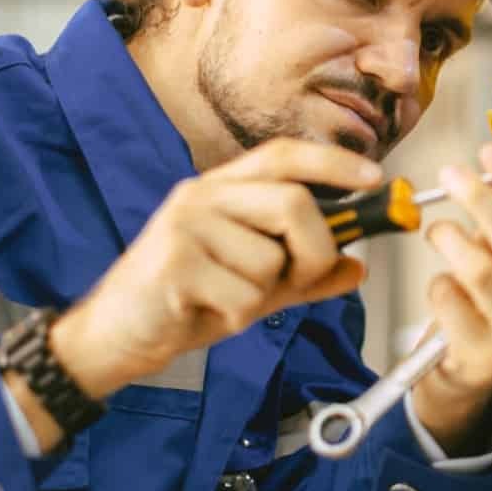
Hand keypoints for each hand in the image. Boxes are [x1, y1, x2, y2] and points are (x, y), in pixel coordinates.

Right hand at [51, 139, 380, 398]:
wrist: (117, 335)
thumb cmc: (186, 301)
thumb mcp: (257, 287)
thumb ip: (306, 278)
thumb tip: (358, 267)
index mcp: (223, 189)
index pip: (283, 155)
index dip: (332, 162)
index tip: (374, 179)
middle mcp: (202, 195)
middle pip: (293, 203)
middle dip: (314, 251)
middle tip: (297, 280)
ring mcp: (185, 226)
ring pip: (270, 259)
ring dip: (262, 295)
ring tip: (225, 298)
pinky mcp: (173, 263)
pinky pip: (243, 295)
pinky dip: (237, 316)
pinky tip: (204, 312)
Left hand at [411, 144, 491, 452]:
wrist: (473, 367)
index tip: (490, 155)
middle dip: (482, 199)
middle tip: (453, 174)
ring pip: (481, 270)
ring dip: (451, 239)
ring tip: (439, 230)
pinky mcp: (488, 358)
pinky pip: (451, 299)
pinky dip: (439, 282)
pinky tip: (445, 285)